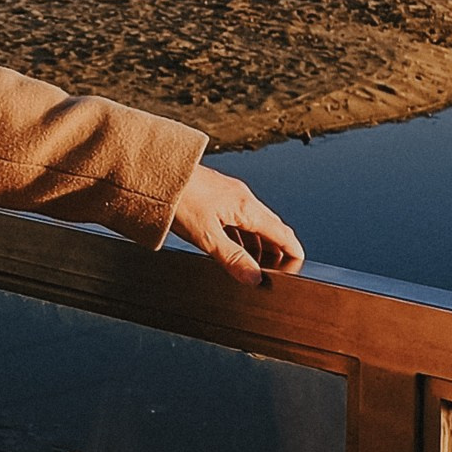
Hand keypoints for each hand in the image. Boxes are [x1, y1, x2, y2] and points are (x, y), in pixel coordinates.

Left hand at [169, 166, 304, 283]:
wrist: (154, 173)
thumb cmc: (178, 199)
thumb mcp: (206, 236)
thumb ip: (232, 258)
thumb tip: (254, 278)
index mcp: (247, 207)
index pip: (282, 233)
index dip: (292, 252)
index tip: (297, 266)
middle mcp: (243, 198)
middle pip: (270, 228)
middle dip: (276, 250)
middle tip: (275, 271)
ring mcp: (229, 194)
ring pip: (253, 222)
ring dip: (258, 244)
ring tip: (253, 264)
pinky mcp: (215, 194)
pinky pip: (238, 216)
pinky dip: (242, 234)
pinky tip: (231, 244)